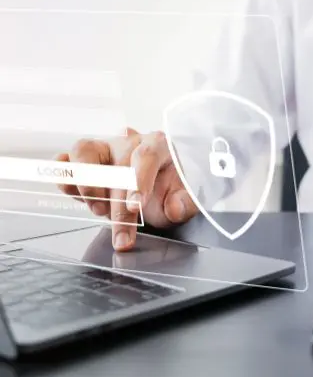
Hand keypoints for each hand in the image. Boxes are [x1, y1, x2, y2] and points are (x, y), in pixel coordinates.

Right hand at [55, 128, 198, 250]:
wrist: (151, 188)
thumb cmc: (167, 190)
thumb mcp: (183, 199)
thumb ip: (184, 204)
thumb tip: (174, 209)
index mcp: (157, 145)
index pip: (146, 157)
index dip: (139, 182)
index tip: (135, 207)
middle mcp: (127, 142)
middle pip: (116, 166)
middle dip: (117, 206)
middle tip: (122, 234)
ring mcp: (102, 148)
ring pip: (83, 151)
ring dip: (87, 185)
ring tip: (98, 210)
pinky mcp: (82, 160)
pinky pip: (64, 161)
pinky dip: (65, 177)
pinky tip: (74, 194)